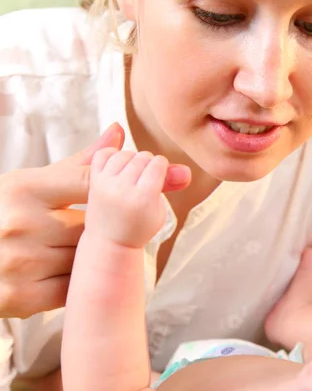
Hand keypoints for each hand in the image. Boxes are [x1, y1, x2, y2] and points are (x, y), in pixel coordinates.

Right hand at [0, 123, 191, 318]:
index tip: (176, 176)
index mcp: (23, 189)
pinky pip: (74, 289)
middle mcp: (20, 223)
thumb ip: (80, 165)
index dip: (132, 182)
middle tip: (104, 229)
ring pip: (89, 258)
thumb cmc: (2, 214)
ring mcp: (19, 262)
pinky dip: (79, 282)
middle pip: (96, 225)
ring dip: (93, 257)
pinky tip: (66, 272)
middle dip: (105, 228)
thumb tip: (118, 132)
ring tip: (74, 251)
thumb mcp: (32, 184)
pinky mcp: (19, 298)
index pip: (92, 184)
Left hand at [86, 149, 168, 247]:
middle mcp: (122, 189)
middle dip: (148, 162)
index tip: (160, 172)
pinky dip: (112, 156)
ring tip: (133, 172)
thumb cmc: (138, 228)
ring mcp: (105, 184)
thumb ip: (169, 186)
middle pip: (142, 157)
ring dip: (132, 159)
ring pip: (124, 154)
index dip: (162, 165)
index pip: (157, 164)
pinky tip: (117, 165)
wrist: (110, 242)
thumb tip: (185, 170)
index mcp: (143, 198)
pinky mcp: (94, 181)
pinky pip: (103, 155)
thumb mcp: (160, 211)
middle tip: (146, 175)